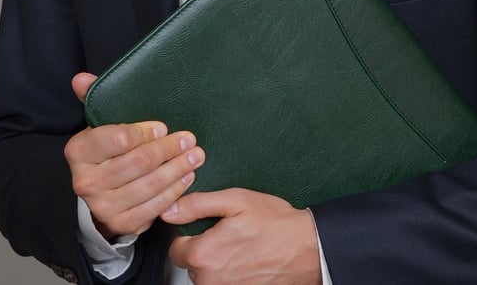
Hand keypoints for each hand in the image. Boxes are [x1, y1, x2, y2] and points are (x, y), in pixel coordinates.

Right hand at [64, 72, 204, 238]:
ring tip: (195, 155)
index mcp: (78, 151)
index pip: (116, 138)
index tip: (163, 127)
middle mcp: (86, 182)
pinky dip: (175, 190)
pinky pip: (155, 207)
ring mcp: (103, 206)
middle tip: (189, 139)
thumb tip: (80, 78)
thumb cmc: (107, 149)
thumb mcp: (101, 123)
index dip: (144, 133)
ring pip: (150, 185)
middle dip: (168, 149)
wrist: (100, 192)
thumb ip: (94, 97)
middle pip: (138, 162)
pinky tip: (187, 176)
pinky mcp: (122, 223)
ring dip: (178, 169)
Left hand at [168, 188, 321, 284]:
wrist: (307, 249)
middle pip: (192, 263)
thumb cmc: (275, 224)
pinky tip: (248, 261)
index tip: (207, 226)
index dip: (190, 233)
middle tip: (230, 232)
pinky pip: (224, 284)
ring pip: (208, 276)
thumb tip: (170, 209)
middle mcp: (209, 280)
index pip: (176, 248)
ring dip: (218, 262)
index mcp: (203, 254)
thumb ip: (198, 205)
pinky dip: (231, 274)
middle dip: (205, 248)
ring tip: (242, 246)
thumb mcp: (236, 201)